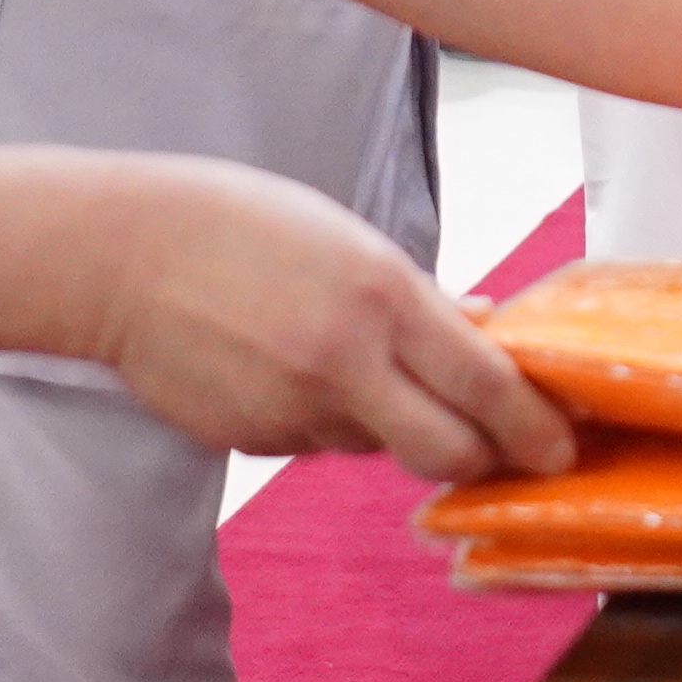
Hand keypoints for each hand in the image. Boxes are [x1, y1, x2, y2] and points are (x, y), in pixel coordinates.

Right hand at [87, 155, 581, 481]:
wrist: (120, 255)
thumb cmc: (241, 224)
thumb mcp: (349, 240)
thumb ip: (423, 297)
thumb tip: (491, 327)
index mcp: (382, 297)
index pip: (487, 386)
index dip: (534, 429)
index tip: (560, 449)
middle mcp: (346, 362)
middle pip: (447, 452)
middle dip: (480, 457)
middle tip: (493, 447)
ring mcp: (295, 409)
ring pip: (378, 446)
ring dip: (391, 424)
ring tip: (346, 359)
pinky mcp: (254, 440)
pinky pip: (317, 444)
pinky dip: (326, 420)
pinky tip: (286, 367)